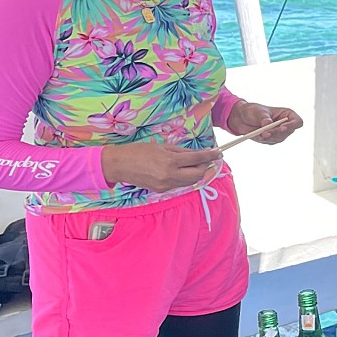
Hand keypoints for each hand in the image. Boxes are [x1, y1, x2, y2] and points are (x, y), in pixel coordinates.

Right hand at [101, 141, 221, 192]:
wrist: (118, 165)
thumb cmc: (138, 151)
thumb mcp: (161, 146)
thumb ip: (180, 151)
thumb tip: (196, 154)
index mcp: (170, 161)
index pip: (197, 159)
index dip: (210, 156)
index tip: (218, 153)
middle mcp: (170, 175)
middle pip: (198, 175)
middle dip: (206, 167)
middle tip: (207, 159)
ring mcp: (166, 185)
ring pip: (190, 182)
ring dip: (196, 173)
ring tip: (196, 164)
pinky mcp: (161, 190)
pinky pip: (179, 185)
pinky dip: (185, 178)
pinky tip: (183, 170)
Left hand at [228, 101, 302, 143]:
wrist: (241, 118)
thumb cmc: (252, 111)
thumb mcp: (258, 111)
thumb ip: (263, 117)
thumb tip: (267, 124)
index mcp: (286, 114)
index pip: (297, 122)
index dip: (292, 126)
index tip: (282, 127)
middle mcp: (285, 124)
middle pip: (288, 132)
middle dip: (276, 133)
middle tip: (265, 133)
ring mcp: (279, 133)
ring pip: (279, 138)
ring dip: (269, 137)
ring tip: (259, 134)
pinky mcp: (271, 139)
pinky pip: (270, 142)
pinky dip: (263, 139)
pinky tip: (256, 135)